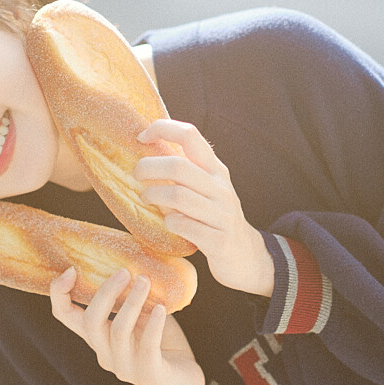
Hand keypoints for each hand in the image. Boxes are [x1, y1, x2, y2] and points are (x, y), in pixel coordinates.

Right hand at [49, 267, 204, 384]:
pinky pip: (147, 346)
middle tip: (124, 271)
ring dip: (132, 302)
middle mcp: (105, 353)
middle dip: (105, 293)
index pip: (65, 316)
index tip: (70, 270)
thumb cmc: (161, 342)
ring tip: (145, 281)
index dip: (59, 294)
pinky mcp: (149, 373)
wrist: (183, 382)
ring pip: (118, 331)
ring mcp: (125, 367)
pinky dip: (154, 325)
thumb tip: (135, 259)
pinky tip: (163, 309)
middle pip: (91, 321)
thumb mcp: (142, 315)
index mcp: (98, 337)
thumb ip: (132, 297)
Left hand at [134, 121, 274, 296]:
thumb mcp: (208, 189)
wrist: (247, 256)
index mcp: (216, 170)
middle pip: (178, 167)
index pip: (190, 135)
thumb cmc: (216, 218)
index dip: (163, 128)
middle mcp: (221, 188)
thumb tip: (146, 155)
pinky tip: (168, 223)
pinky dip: (169, 222)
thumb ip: (185, 172)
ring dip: (154, 196)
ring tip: (146, 198)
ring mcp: (222, 215)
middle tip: (136, 175)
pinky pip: (184, 226)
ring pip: (178, 196)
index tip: (141, 136)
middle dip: (149, 167)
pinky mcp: (219, 240)